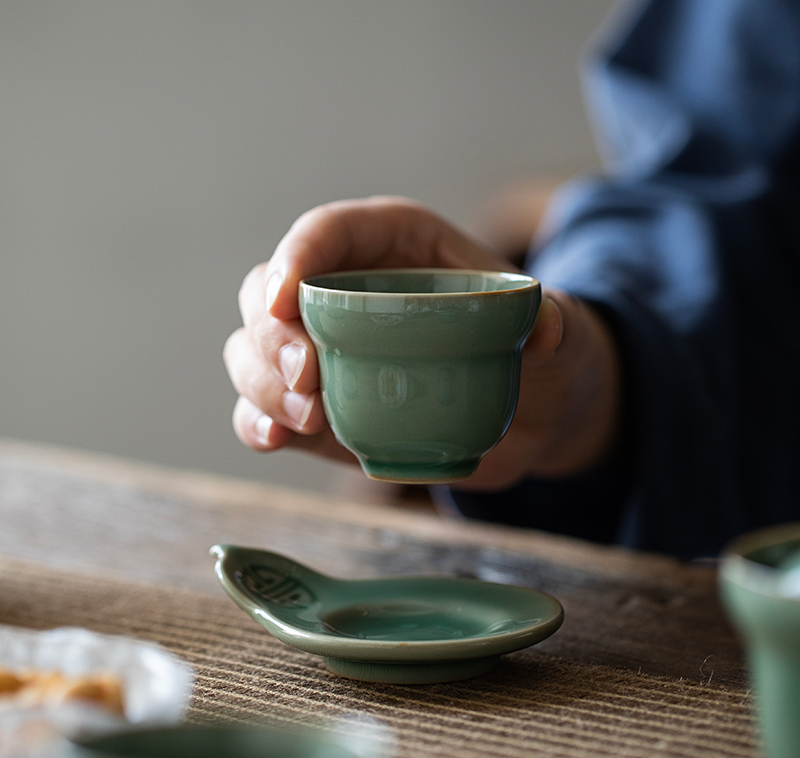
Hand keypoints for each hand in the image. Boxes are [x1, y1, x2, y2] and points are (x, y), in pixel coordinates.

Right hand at [223, 196, 621, 489]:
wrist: (531, 415)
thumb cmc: (537, 353)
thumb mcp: (561, 331)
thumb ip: (556, 323)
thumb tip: (543, 330)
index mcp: (395, 247)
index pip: (327, 232)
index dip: (296, 255)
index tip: (289, 300)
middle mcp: (345, 293)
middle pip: (268, 292)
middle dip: (270, 332)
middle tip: (305, 376)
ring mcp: (325, 352)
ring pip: (253, 351)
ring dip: (263, 382)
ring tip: (309, 419)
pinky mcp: (321, 406)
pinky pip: (266, 409)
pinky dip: (259, 422)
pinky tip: (276, 439)